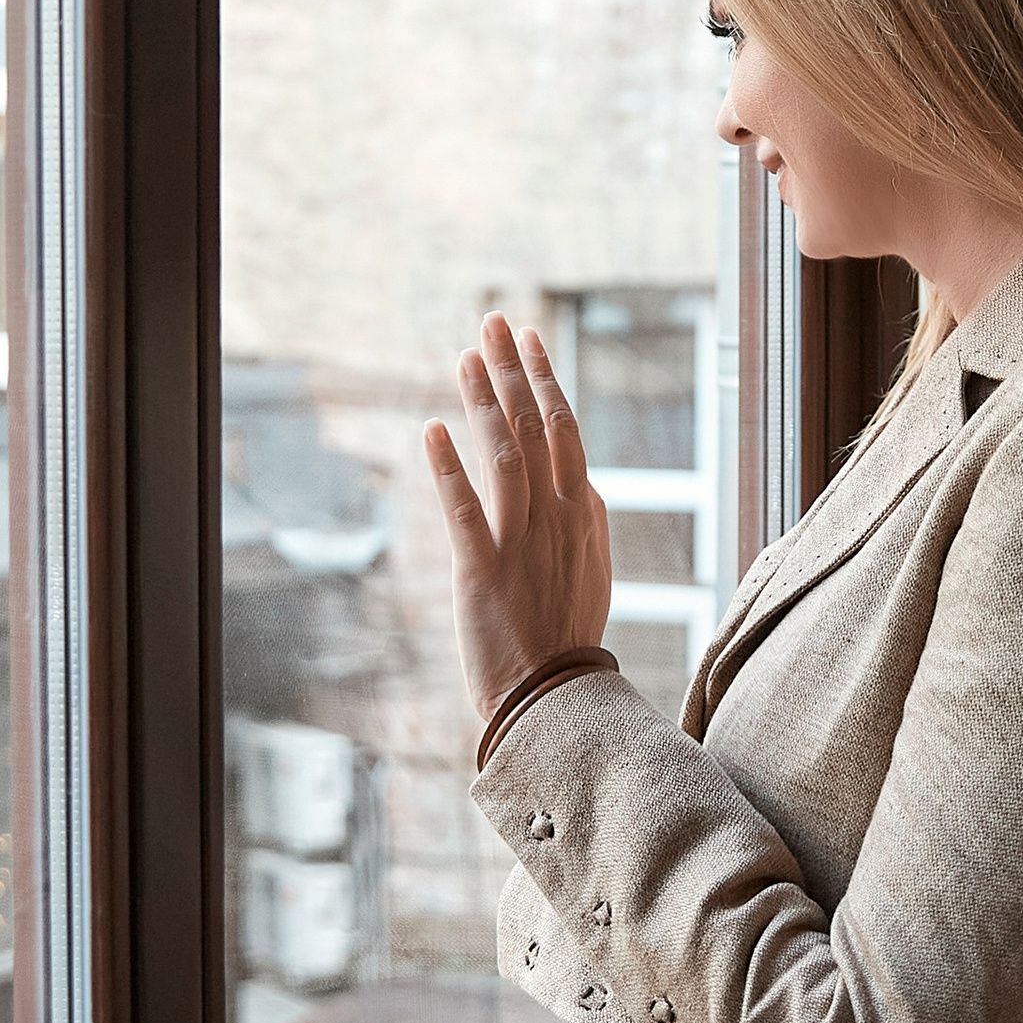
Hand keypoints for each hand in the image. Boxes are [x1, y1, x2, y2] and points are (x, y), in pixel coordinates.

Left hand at [422, 316, 612, 726]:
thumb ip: (584, 524)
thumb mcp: (591, 572)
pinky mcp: (483, 569)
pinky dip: (447, 465)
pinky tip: (430, 429)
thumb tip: (583, 484)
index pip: (566, 432)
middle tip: (494, 321)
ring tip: (466, 356)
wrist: (556, 701)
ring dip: (483, 400)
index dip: (545, 382)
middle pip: (537, 426)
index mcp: (586, 514)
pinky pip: (463, 507)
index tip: (530, 344)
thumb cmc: (568, 642)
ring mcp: (522, 541)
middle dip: (514, 368)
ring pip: (505, 453)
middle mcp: (560, 517)